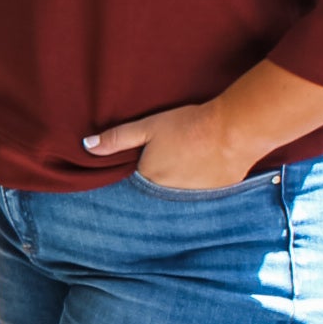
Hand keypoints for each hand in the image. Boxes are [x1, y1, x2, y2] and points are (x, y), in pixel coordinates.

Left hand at [83, 99, 257, 189]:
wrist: (235, 129)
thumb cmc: (188, 126)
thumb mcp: (147, 127)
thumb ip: (116, 139)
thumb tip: (87, 146)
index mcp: (149, 180)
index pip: (135, 184)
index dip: (138, 172)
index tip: (143, 161)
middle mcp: (169, 196)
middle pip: (157, 189)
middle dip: (159, 178)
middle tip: (170, 157)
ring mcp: (195, 198)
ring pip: (180, 192)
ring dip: (180, 182)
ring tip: (187, 160)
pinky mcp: (217, 194)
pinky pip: (202, 193)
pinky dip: (200, 182)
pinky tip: (204, 166)